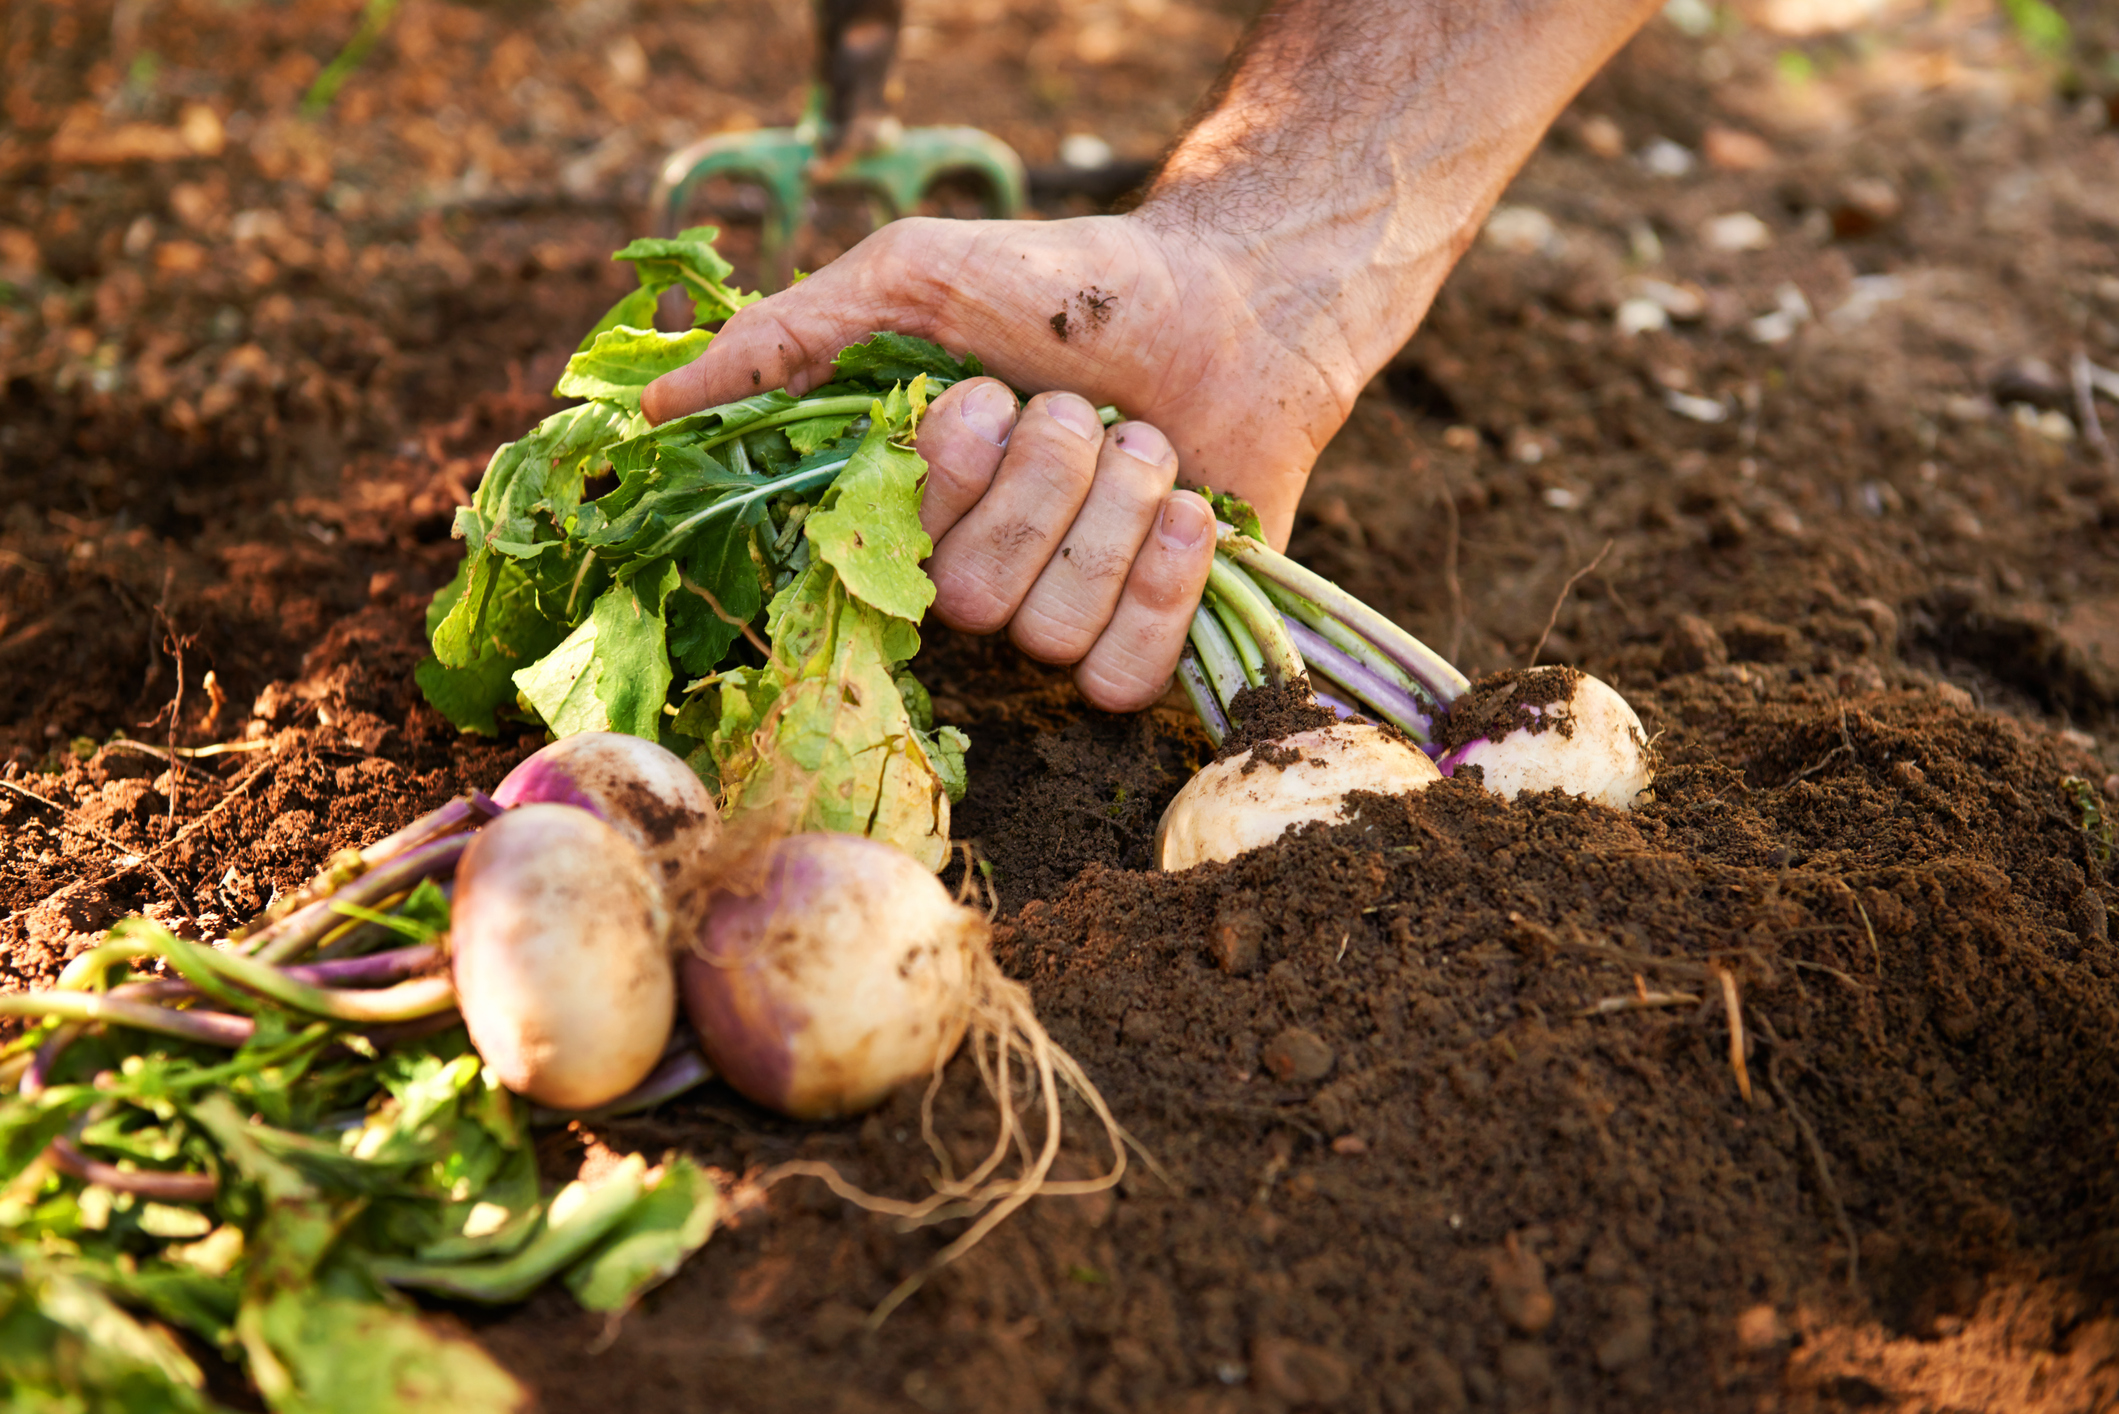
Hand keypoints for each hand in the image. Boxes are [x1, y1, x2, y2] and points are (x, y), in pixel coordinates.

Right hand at [641, 213, 1364, 708]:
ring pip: (1052, 632)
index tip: (981, 393)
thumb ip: (791, 339)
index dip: (940, 482)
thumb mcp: (915, 276)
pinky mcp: (1138, 648)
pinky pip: (1120, 677)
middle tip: (1084, 405)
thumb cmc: (1065, 286)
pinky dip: (1164, 582)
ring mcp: (1051, 620)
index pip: (867, 558)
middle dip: (1046, 478)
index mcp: (898, 501)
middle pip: (970, 598)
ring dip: (1116, 511)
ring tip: (1146, 440)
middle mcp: (963, 574)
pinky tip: (1188, 509)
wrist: (1234, 303)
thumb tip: (652, 407)